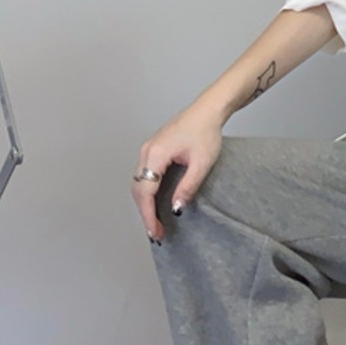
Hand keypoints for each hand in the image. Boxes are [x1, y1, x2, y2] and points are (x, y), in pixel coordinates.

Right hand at [132, 107, 223, 242]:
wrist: (207, 111)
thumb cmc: (206, 132)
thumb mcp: (202, 163)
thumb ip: (188, 187)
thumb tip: (176, 209)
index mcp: (155, 155)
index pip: (145, 192)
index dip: (149, 215)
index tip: (155, 232)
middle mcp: (146, 152)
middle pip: (138, 190)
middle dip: (145, 214)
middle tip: (157, 233)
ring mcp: (147, 150)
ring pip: (139, 183)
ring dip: (145, 204)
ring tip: (156, 223)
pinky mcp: (153, 150)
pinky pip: (144, 176)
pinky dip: (148, 193)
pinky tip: (156, 203)